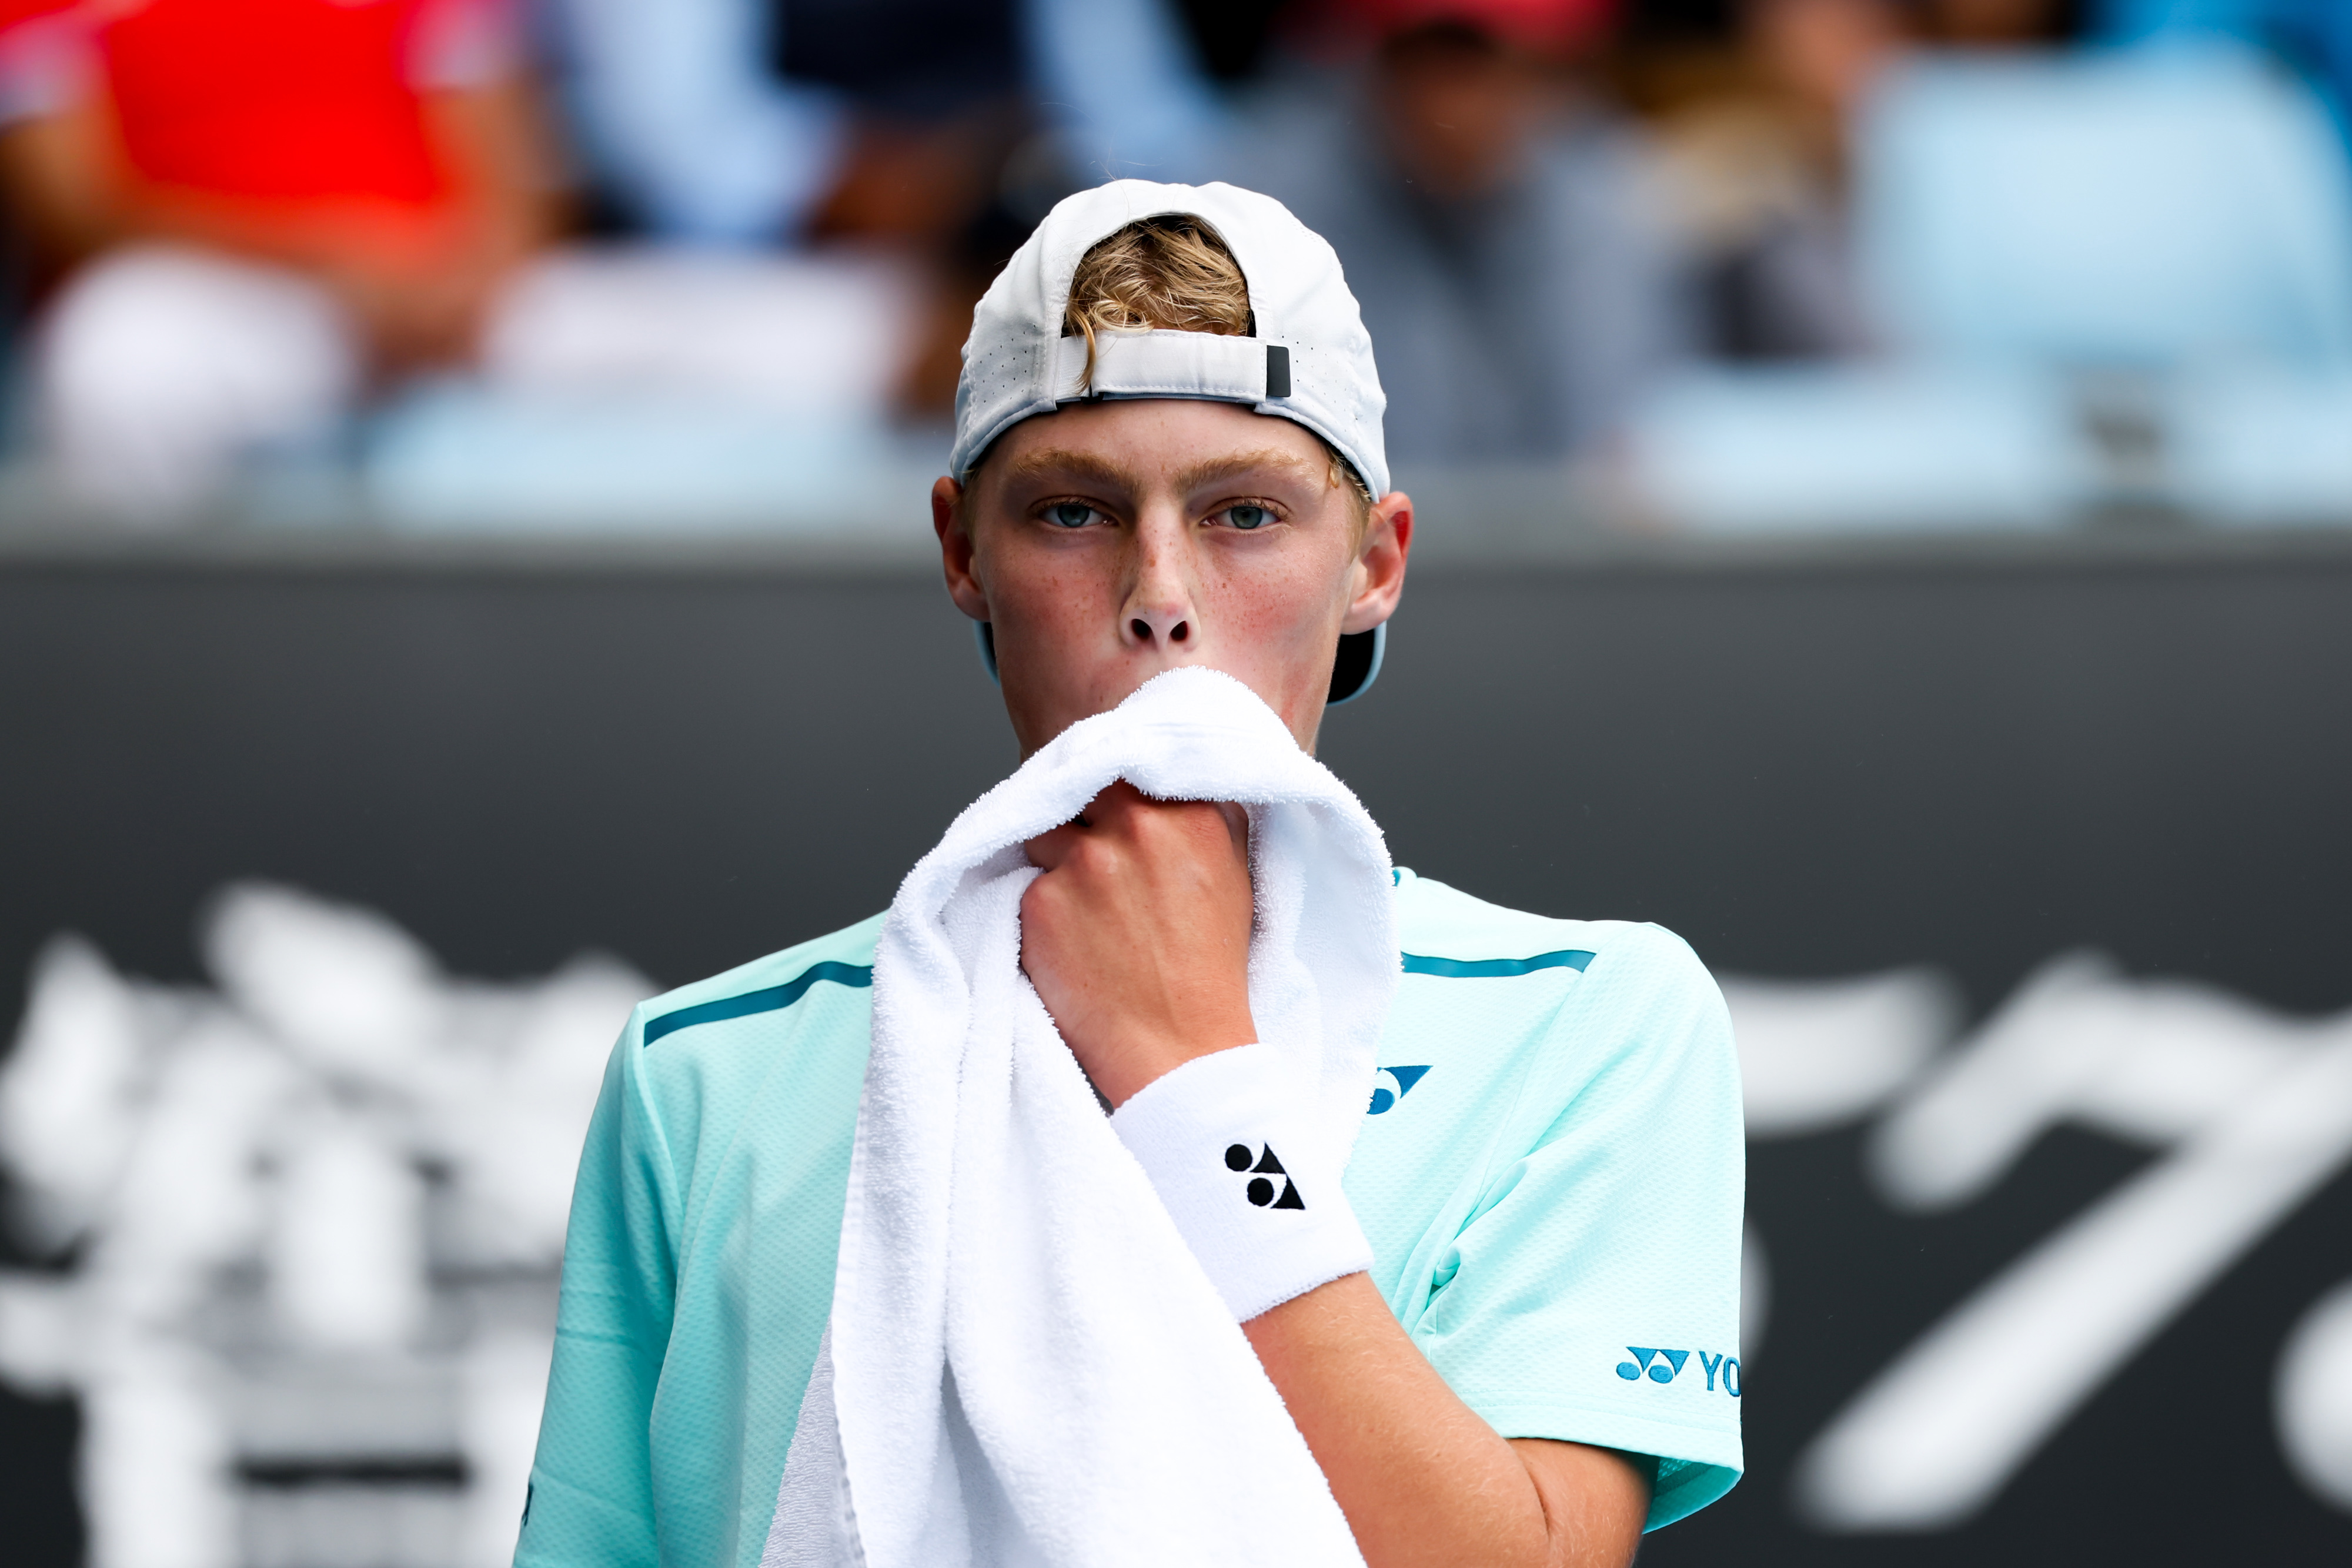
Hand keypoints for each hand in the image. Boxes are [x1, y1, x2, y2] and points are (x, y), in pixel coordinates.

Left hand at [1021, 782, 1255, 1107]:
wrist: (1181, 1051)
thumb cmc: (1210, 972)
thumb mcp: (1233, 877)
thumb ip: (1202, 817)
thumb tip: (1170, 780)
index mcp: (1191, 813)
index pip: (1128, 762)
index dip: (1113, 784)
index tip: (1109, 805)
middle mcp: (1136, 827)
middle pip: (1079, 786)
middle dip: (1080, 813)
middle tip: (1095, 856)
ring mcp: (1083, 863)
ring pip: (1043, 831)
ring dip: (1055, 857)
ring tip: (1085, 905)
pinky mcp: (1040, 902)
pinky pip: (1026, 884)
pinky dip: (1042, 909)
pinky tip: (1074, 943)